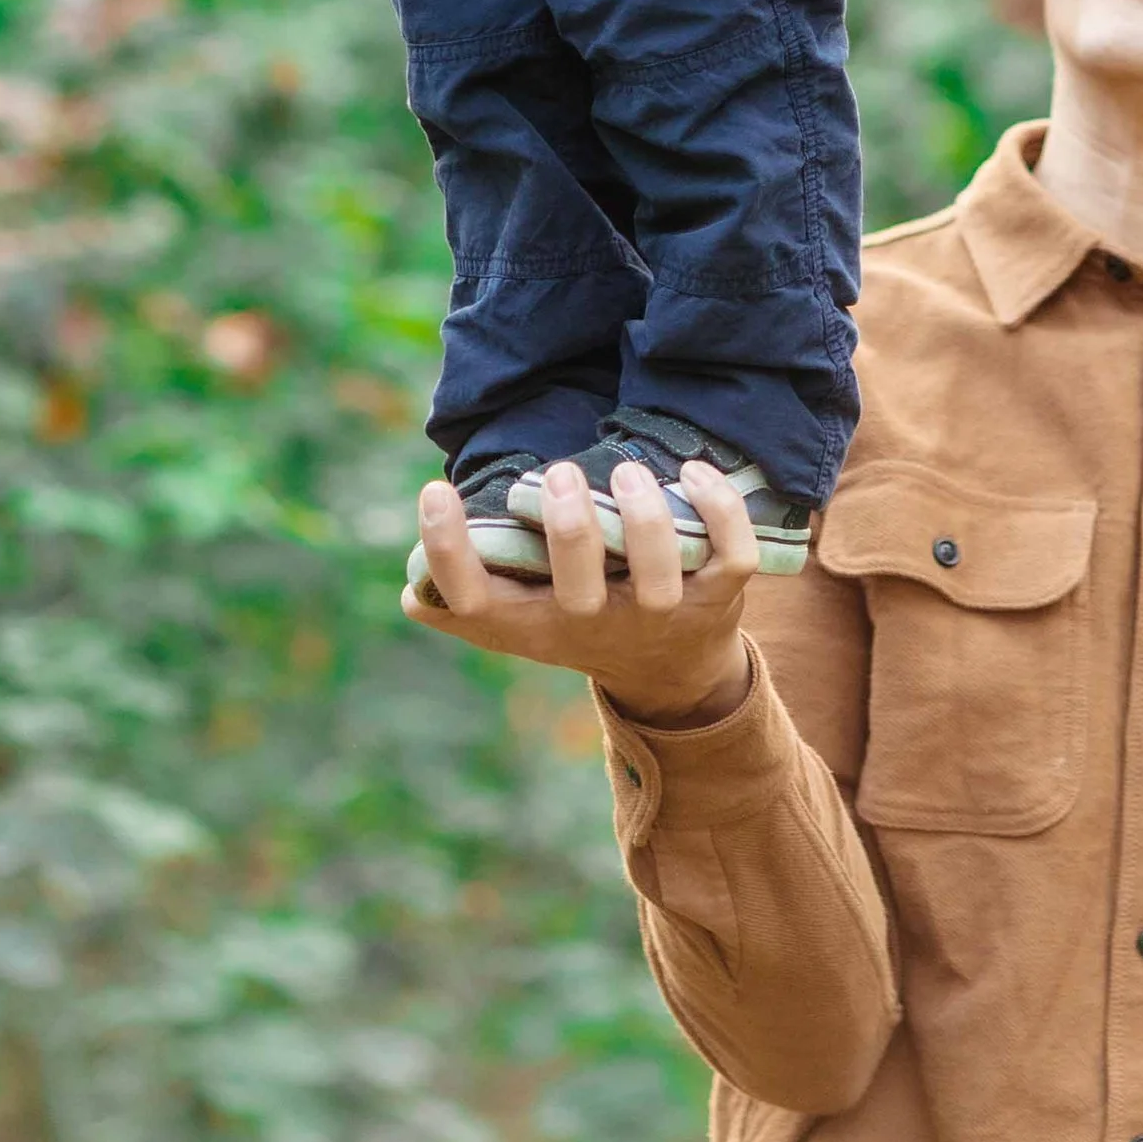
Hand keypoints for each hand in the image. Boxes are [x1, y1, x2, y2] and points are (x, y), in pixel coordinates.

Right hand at [401, 456, 756, 731]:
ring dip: (644, 517)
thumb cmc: (575, 624)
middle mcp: (592, 625)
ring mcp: (660, 614)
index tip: (434, 490)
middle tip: (558, 473)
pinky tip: (693, 471)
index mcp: (530, 623)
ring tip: (625, 467)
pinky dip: (720, 512)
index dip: (447, 551)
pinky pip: (730, 557)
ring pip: (658, 575)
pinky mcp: (717, 596)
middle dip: (569, 529)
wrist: (671, 674)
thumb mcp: (519, 622)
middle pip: (576, 593)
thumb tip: (412, 592)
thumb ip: (467, 602)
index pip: (474, 603)